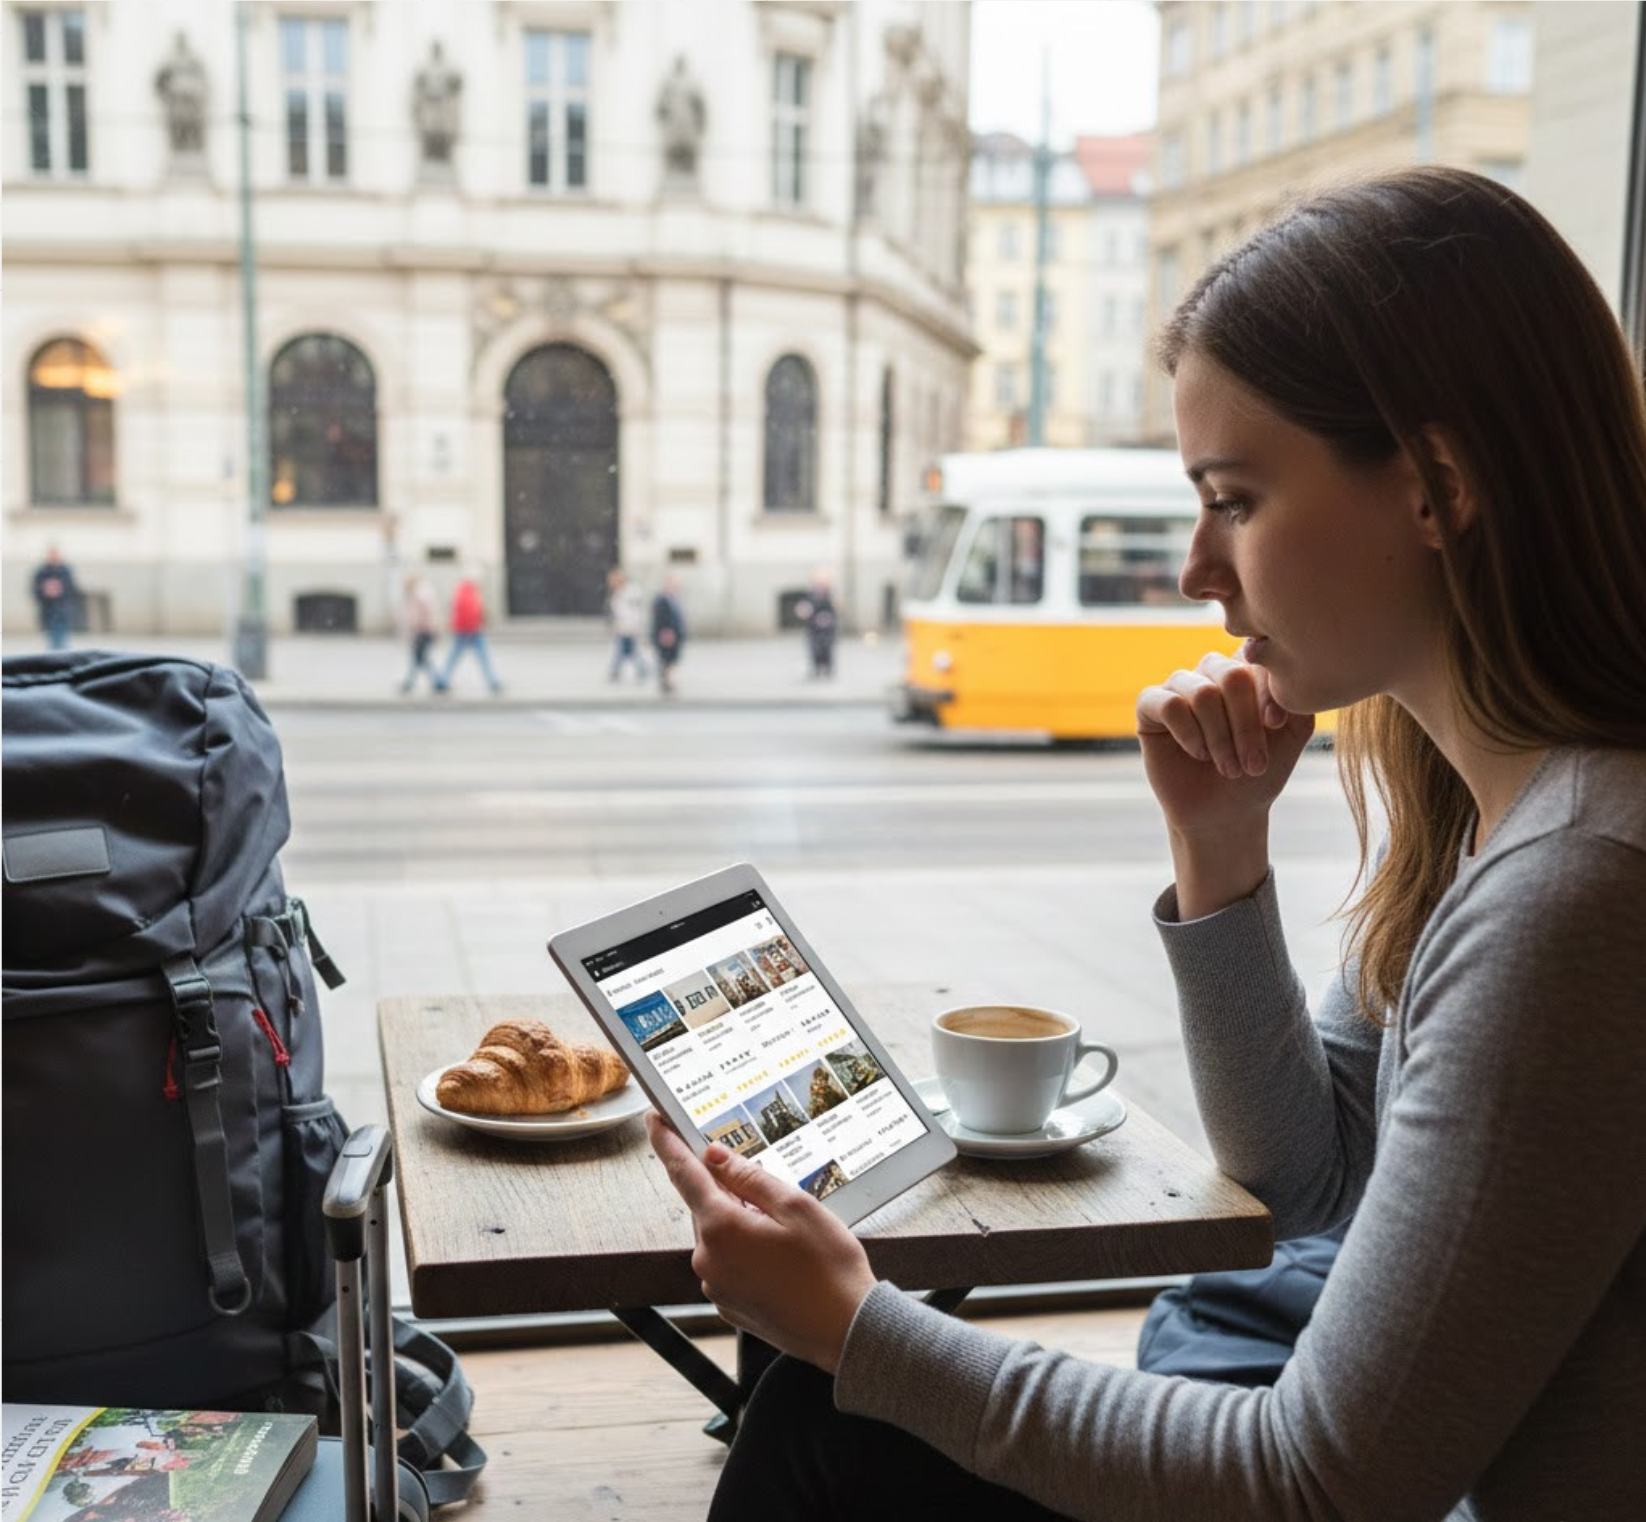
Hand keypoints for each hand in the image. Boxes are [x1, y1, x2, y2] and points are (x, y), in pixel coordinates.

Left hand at [647, 1112, 875, 1372]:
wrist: (847, 1331)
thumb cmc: (828, 1267)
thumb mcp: (796, 1205)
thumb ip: (749, 1177)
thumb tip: (714, 1156)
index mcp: (721, 1228)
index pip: (684, 1173)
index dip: (667, 1143)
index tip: (653, 1119)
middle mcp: (708, 1260)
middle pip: (706, 1206)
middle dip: (728, 1191)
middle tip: (770, 1194)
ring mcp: (716, 1287)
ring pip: (718, 1235)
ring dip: (741, 1223)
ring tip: (788, 1236)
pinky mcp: (728, 1305)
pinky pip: (727, 1263)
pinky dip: (745, 1251)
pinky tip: (781, 1259)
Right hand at [1136, 653, 1314, 915]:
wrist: (1225, 813)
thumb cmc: (1259, 772)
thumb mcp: (1292, 733)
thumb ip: (1295, 697)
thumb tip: (1280, 674)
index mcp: (1246, 669)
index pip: (1257, 660)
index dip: (1268, 693)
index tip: (1276, 726)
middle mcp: (1211, 671)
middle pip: (1232, 676)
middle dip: (1246, 725)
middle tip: (1253, 763)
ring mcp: (1179, 686)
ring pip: (1202, 694)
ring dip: (1220, 738)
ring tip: (1229, 768)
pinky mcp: (1149, 705)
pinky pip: (1170, 705)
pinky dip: (1190, 734)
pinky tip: (1198, 754)